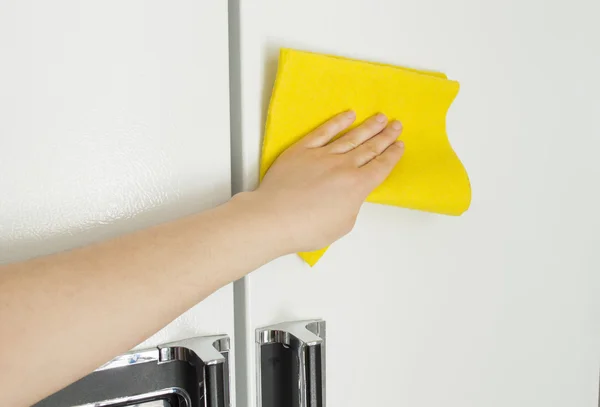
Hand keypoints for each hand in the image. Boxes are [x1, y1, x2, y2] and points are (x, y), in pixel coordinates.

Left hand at [238, 110, 404, 253]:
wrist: (274, 218)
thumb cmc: (307, 228)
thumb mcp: (343, 224)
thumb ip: (353, 204)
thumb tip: (351, 194)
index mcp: (357, 186)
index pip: (381, 166)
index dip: (392, 155)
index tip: (399, 145)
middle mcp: (344, 167)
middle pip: (370, 148)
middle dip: (385, 136)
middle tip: (396, 125)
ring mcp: (322, 155)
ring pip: (351, 137)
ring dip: (368, 126)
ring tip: (380, 117)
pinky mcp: (302, 150)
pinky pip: (324, 131)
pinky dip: (338, 122)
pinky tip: (349, 115)